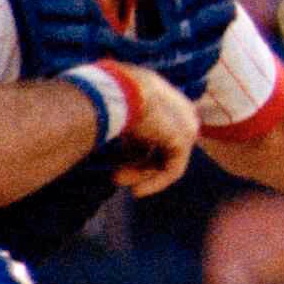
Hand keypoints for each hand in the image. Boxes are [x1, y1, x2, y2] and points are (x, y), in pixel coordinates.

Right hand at [108, 65, 200, 198]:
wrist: (116, 91)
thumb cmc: (103, 95)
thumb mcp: (111, 110)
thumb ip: (117, 125)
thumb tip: (98, 138)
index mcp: (162, 98)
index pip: (153, 130)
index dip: (133, 149)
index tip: (116, 163)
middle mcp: (178, 109)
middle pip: (160, 145)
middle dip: (136, 164)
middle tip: (115, 178)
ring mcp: (185, 123)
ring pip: (165, 158)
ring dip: (141, 174)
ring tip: (116, 180)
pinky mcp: (184, 138)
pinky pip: (172, 168)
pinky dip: (155, 182)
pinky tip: (137, 192)